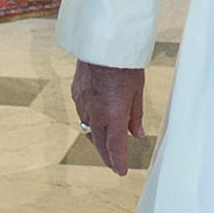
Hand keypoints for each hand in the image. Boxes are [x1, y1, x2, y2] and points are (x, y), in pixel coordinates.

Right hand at [72, 60, 145, 175]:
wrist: (101, 41)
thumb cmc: (123, 63)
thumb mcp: (137, 90)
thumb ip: (135, 114)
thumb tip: (136, 134)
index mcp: (112, 115)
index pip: (115, 147)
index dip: (118, 162)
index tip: (122, 172)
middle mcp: (95, 113)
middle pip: (99, 143)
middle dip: (107, 156)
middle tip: (115, 165)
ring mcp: (83, 103)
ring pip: (89, 129)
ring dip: (98, 140)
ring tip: (106, 145)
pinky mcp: (76, 93)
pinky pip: (83, 114)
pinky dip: (91, 122)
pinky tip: (97, 121)